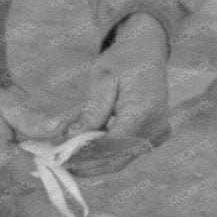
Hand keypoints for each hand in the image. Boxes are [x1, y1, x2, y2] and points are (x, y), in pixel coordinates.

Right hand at [0, 79, 65, 203]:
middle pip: (24, 184)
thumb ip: (34, 120)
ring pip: (5, 189)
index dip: (47, 164)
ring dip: (6, 173)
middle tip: (11, 142)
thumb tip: (64, 128)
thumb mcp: (2, 103)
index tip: (42, 149)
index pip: (42, 176)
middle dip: (26, 166)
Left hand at [66, 14, 169, 177]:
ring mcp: (158, 134)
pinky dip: (105, 155)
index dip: (86, 155)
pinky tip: (84, 153)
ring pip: (121, 159)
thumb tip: (70, 137)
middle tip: (59, 163)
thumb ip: (91, 112)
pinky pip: (126, 153)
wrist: (147, 51)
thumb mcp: (102, 80)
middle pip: (117, 158)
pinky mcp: (154, 137)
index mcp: (144, 111)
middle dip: (87, 164)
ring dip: (94, 163)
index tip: (61, 158)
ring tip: (67, 160)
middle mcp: (156, 128)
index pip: (112, 143)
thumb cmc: (123, 60)